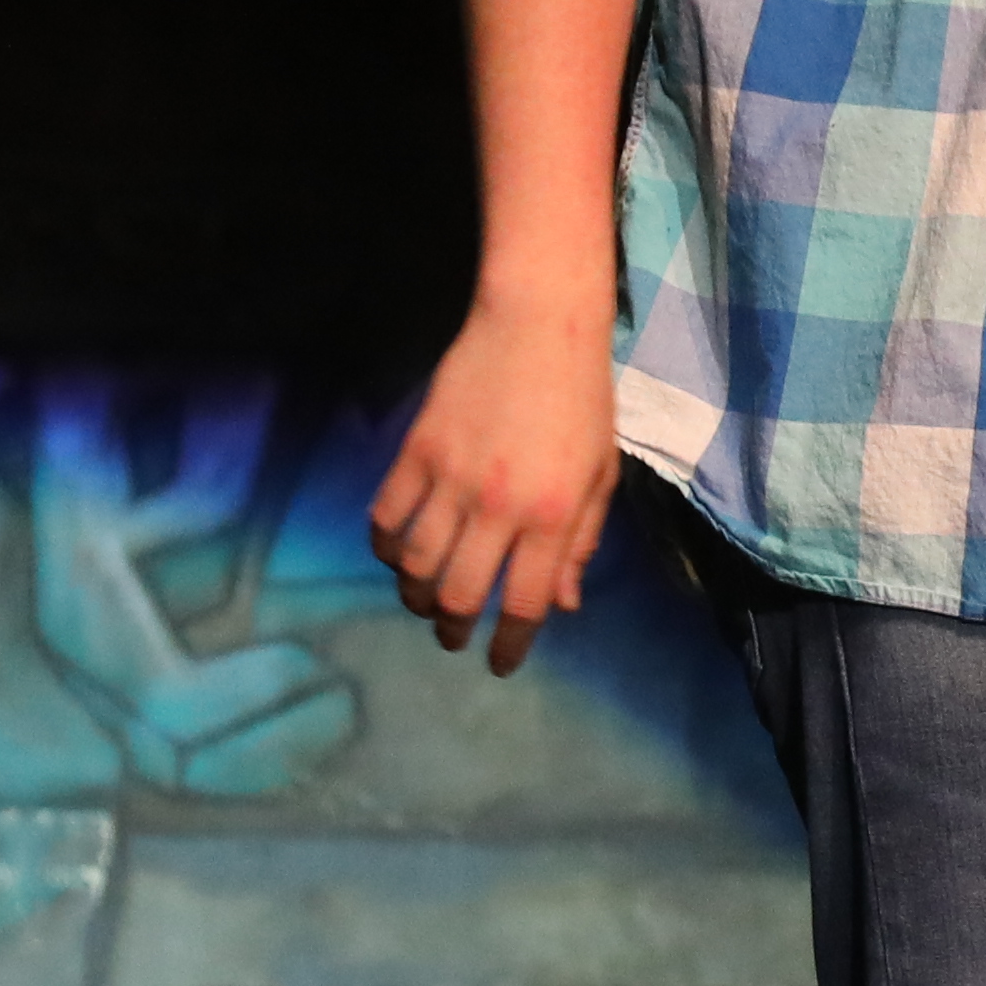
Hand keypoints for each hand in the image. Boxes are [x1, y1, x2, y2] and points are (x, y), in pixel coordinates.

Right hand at [362, 300, 620, 673]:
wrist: (539, 324)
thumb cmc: (582, 399)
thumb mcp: (601, 474)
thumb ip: (582, 543)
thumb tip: (564, 605)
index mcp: (554, 517)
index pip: (526, 604)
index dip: (510, 645)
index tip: (499, 662)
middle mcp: (500, 507)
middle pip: (460, 595)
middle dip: (454, 629)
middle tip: (453, 635)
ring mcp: (452, 479)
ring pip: (415, 564)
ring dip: (415, 595)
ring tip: (423, 600)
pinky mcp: (417, 451)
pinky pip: (385, 516)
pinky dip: (384, 546)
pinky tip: (395, 553)